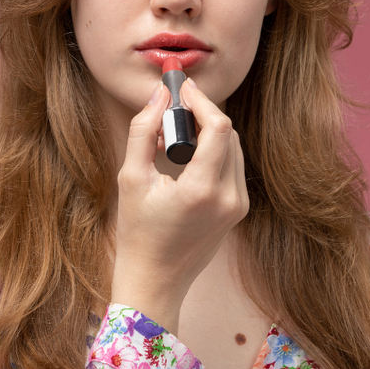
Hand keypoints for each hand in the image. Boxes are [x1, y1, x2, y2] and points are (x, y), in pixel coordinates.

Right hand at [109, 78, 248, 335]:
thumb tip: (159, 95)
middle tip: (171, 109)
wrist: (155, 280)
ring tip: (172, 135)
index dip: (200, 100)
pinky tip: (185, 155)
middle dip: (201, 113)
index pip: (219, 126)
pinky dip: (212, 151)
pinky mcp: (238, 210)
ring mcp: (238, 205)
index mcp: (203, 189)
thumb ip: (144, 131)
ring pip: (233, 147)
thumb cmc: (138, 233)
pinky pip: (231, 165)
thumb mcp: (131, 177)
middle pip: (228, 133)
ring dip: (207, 131)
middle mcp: (229, 197)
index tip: (180, 88)